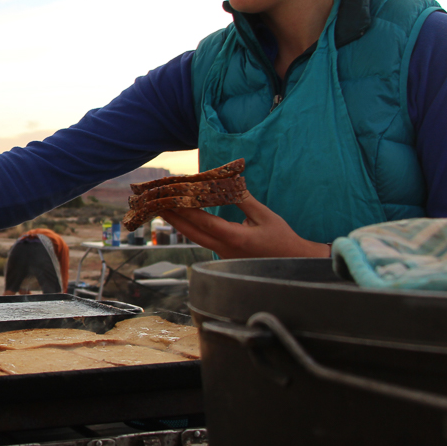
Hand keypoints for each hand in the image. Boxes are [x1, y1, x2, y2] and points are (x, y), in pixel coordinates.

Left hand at [159, 193, 330, 258]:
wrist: (293, 263)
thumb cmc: (282, 239)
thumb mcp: (265, 216)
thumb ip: (244, 199)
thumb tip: (228, 182)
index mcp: (234, 238)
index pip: (202, 221)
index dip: (184, 208)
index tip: (168, 197)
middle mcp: (223, 248)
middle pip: (189, 232)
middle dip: (171, 217)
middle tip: (154, 203)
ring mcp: (222, 254)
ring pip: (193, 237)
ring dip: (178, 223)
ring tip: (163, 209)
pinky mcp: (224, 255)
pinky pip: (201, 239)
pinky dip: (190, 228)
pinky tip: (183, 219)